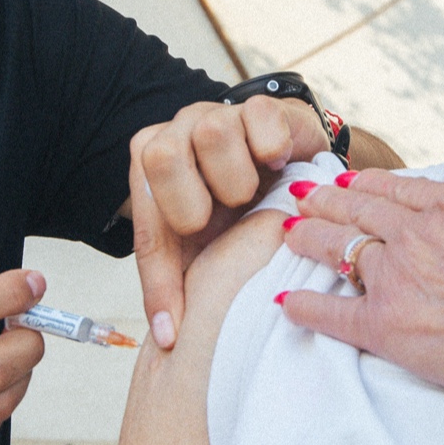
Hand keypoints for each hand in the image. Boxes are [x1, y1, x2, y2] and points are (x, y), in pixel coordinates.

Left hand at [131, 96, 329, 349]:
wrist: (296, 175)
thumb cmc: (243, 215)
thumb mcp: (207, 251)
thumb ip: (181, 284)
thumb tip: (169, 340)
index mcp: (151, 168)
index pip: (146, 228)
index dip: (160, 281)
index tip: (174, 328)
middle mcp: (177, 132)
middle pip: (161, 159)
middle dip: (194, 204)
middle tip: (221, 221)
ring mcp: (218, 112)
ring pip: (211, 134)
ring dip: (238, 179)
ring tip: (253, 194)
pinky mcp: (262, 104)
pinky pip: (259, 122)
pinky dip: (272, 151)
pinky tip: (278, 166)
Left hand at [281, 110, 443, 426]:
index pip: (402, 190)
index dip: (371, 185)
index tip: (348, 181)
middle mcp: (418, 234)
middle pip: (361, 213)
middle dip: (328, 202)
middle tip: (302, 196)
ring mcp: (396, 277)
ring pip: (340, 249)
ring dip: (311, 239)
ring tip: (288, 232)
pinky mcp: (384, 325)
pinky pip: (333, 313)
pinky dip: (307, 307)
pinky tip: (285, 302)